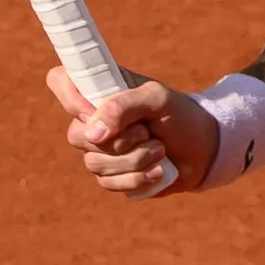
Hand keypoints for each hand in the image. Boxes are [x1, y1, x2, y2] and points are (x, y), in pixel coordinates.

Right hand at [47, 65, 211, 197]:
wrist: (204, 150)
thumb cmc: (181, 116)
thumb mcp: (158, 99)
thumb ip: (125, 106)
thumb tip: (93, 134)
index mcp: (100, 89)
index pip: (60, 81)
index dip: (70, 97)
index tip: (95, 109)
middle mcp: (94, 119)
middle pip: (76, 135)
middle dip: (120, 140)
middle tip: (148, 132)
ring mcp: (100, 150)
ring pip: (94, 164)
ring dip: (135, 160)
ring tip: (160, 150)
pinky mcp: (112, 175)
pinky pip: (108, 183)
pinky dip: (137, 179)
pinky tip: (158, 171)